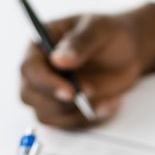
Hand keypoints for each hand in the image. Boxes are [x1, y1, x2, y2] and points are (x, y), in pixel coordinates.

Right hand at [17, 3, 154, 128]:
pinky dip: (87, 119)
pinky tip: (106, 105)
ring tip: (103, 101)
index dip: (45, 83)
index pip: (29, 68)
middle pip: (29, 95)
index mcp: (40, 45)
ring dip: (75, 114)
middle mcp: (39, 71)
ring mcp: (48, 92)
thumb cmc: (109, 35)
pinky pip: (66, 124)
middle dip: (57, 103)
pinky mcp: (62, 109)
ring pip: (46, 115)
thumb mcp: (99, 29)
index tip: (70, 91)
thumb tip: (58, 60)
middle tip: (87, 98)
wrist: (126, 53)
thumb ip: (80, 42)